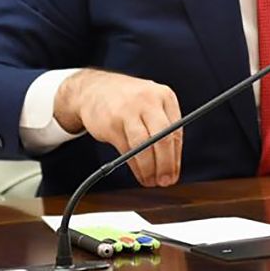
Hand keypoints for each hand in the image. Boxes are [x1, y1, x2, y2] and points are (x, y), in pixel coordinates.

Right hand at [54, 69, 182, 187]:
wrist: (94, 89)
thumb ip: (164, 129)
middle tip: (165, 181)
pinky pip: (126, 150)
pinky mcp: (111, 123)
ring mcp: (128, 110)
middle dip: (165, 165)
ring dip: (148, 169)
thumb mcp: (151, 105)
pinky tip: (138, 173)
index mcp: (164, 96)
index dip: (176, 158)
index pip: (176, 132)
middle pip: (163, 138)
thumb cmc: (129, 102)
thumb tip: (172, 164)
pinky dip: (134, 166)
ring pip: (143, 146)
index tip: (174, 174)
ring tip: (150, 181)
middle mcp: (148, 100)